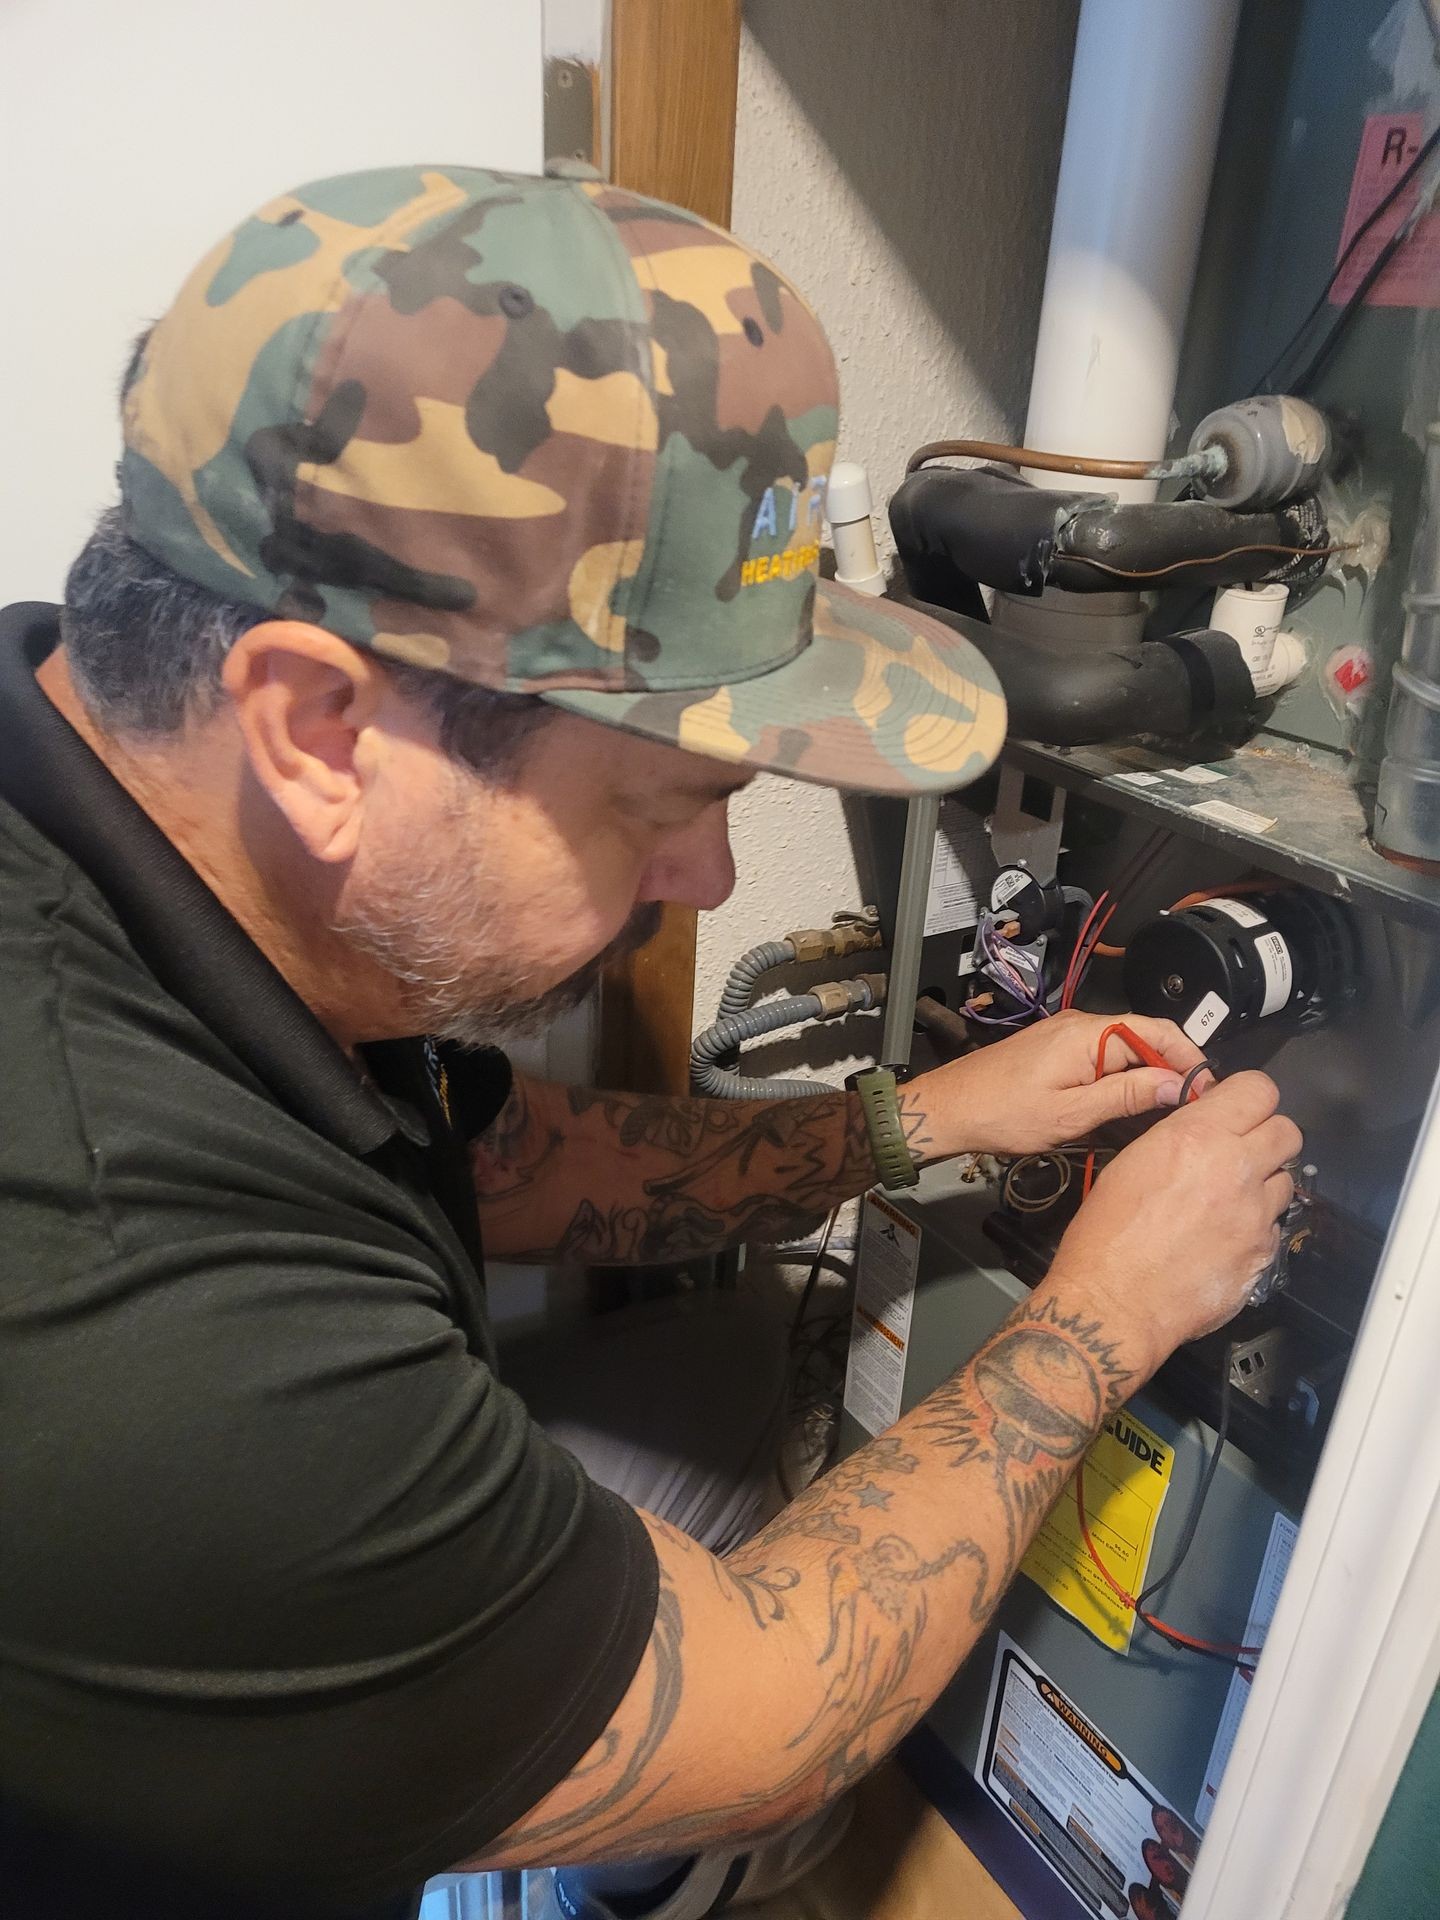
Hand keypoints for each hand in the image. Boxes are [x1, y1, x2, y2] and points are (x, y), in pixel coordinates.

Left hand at [903, 1010, 1205, 1158]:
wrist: (950, 1109)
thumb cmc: (1001, 1114)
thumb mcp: (1071, 1114)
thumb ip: (1126, 1096)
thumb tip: (1177, 1085)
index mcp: (1089, 1034)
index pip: (1159, 1032)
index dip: (1191, 1059)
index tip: (1210, 1090)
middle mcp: (1081, 1025)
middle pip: (1146, 1038)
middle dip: (1174, 1068)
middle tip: (1194, 1106)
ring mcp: (1068, 1036)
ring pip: (1127, 1048)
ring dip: (1151, 1074)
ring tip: (1170, 1109)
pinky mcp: (1057, 1050)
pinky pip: (1105, 1056)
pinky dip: (1125, 1076)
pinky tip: (1132, 1103)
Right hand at [1050, 1071, 1303, 1372]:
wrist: (1114, 1301)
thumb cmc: (1106, 1235)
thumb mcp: (1130, 1162)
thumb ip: (1178, 1137)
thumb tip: (1203, 1128)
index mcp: (1197, 1137)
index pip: (1259, 1089)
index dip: (1249, 1097)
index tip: (1237, 1107)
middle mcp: (1235, 1169)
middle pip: (1288, 1131)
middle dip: (1266, 1136)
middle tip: (1241, 1150)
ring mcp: (1255, 1214)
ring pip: (1286, 1180)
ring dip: (1264, 1182)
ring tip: (1231, 1198)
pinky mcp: (1263, 1252)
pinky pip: (1274, 1226)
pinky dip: (1256, 1225)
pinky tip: (1225, 1236)